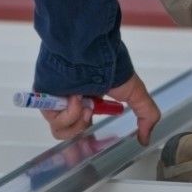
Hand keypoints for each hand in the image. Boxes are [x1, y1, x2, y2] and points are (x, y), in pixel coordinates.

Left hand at [35, 73, 158, 143]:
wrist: (88, 52)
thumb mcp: (136, 92)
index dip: (90, 132)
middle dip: (83, 126)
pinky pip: (55, 121)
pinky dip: (68, 113)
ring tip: (84, 104)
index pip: (84, 124)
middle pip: (71, 131)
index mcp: (89, 99)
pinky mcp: (44, 101)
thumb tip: (146, 139)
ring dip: (77, 121)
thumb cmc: (110, 65)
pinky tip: (75, 98)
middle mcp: (70, 101)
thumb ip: (147, 116)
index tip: (99, 131)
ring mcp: (56, 101)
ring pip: (62, 131)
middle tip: (90, 111)